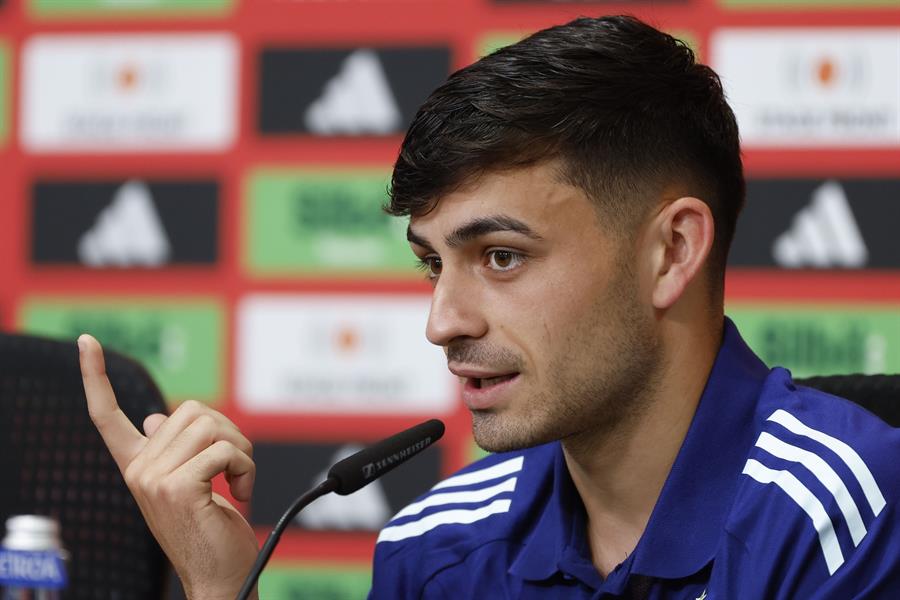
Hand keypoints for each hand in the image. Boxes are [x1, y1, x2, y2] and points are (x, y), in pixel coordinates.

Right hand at [78, 334, 258, 598]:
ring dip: (241, 451)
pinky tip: (240, 494)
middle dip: (229, 434)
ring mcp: (152, 479)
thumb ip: (172, 451)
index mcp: (137, 465)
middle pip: (194, 411)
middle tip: (234, 470)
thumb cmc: (209, 530)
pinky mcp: (176, 488)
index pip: (107, 416)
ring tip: (237, 482)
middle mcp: (137, 469)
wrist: (218, 577)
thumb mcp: (188, 484)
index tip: (87, 342)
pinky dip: (245, 468)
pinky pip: (225, 450)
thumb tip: (156, 418)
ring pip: (212, 426)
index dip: (95, 377)